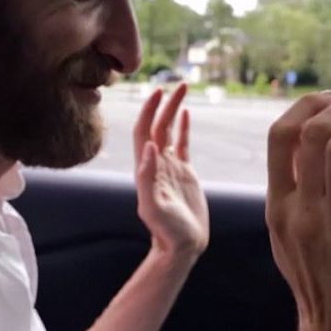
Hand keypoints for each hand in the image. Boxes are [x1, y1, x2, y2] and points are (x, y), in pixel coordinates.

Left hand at [133, 84, 209, 260]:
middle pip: (158, 125)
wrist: (181, 246)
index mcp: (147, 168)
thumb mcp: (154, 206)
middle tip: (177, 84)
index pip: (144, 131)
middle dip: (165, 104)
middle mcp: (156, 163)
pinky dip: (183, 127)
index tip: (158, 93)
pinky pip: (183, 144)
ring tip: (183, 89)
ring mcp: (170, 167)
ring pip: (170, 131)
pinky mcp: (185, 173)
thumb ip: (148, 178)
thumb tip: (149, 147)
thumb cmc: (166, 231)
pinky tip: (186, 114)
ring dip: (174, 110)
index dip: (149, 111)